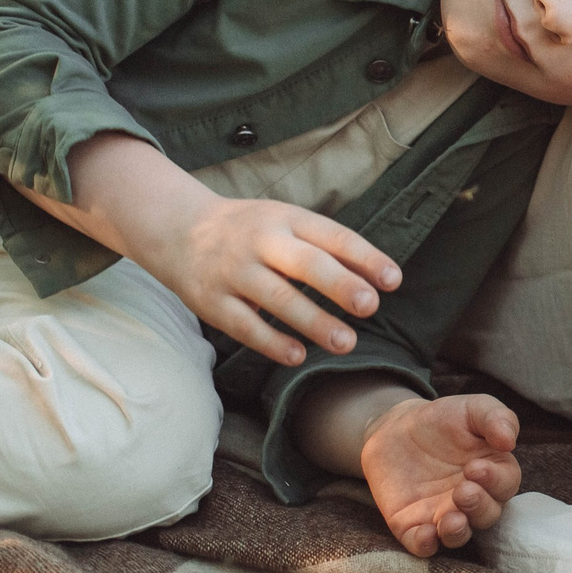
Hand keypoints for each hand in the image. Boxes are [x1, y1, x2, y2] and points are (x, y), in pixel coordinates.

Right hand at [44, 133, 402, 366]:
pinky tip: (298, 355)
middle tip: (370, 307)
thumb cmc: (251, 230)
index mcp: (286, 218)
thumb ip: (327, 247)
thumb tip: (380, 279)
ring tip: (346, 342)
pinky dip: (271, 342)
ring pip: (276, 298)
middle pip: (305, 263)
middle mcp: (260, 241)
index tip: (393, 280)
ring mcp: (233, 271)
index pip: (332, 236)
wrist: (178, 228)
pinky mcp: (210, 300)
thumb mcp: (287, 222)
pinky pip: (244, 325)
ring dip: (313, 322)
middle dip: (340, 285)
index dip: (365, 258)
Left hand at [358, 393, 522, 557]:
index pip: (505, 484)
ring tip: (450, 520)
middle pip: (487, 514)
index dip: (495, 480)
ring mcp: (443, 514)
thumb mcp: (473, 409)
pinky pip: (423, 544)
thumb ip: (496, 418)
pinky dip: (425, 544)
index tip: (475, 467)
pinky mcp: (413, 525)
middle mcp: (472, 499)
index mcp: (493, 472)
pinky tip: (425, 534)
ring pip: (459, 535)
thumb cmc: (444, 419)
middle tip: (463, 491)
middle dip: (478, 507)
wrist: (396, 428)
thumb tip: (509, 441)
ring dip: (458, 532)